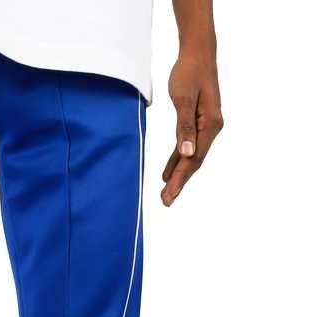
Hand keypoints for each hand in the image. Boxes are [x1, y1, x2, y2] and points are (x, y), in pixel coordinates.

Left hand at [162, 52, 222, 206]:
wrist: (197, 53)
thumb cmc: (189, 72)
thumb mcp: (183, 98)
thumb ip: (184, 127)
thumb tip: (187, 153)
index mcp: (210, 125)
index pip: (193, 158)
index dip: (181, 178)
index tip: (170, 194)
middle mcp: (211, 128)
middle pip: (193, 161)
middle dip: (179, 182)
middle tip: (166, 201)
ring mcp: (205, 126)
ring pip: (190, 156)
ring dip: (178, 174)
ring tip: (167, 193)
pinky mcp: (198, 122)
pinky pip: (187, 146)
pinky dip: (177, 160)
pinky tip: (169, 172)